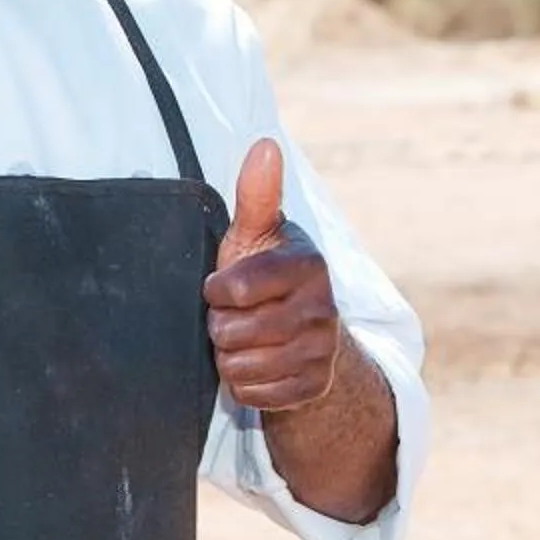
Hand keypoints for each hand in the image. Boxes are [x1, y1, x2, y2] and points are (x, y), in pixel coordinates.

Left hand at [204, 139, 344, 412]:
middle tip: (236, 317)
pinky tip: (257, 366)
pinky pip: (253, 394)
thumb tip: (265, 144)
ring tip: (245, 340)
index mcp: (308, 265)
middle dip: (221, 327)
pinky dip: (245, 385)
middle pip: (231, 332)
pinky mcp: (314, 386)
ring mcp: (322, 351)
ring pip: (240, 366)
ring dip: (230, 357)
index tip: (222, 287)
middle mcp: (324, 308)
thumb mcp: (256, 235)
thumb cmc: (266, 277)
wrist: (304, 336)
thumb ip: (257, 195)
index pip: (233, 289)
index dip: (216, 292)